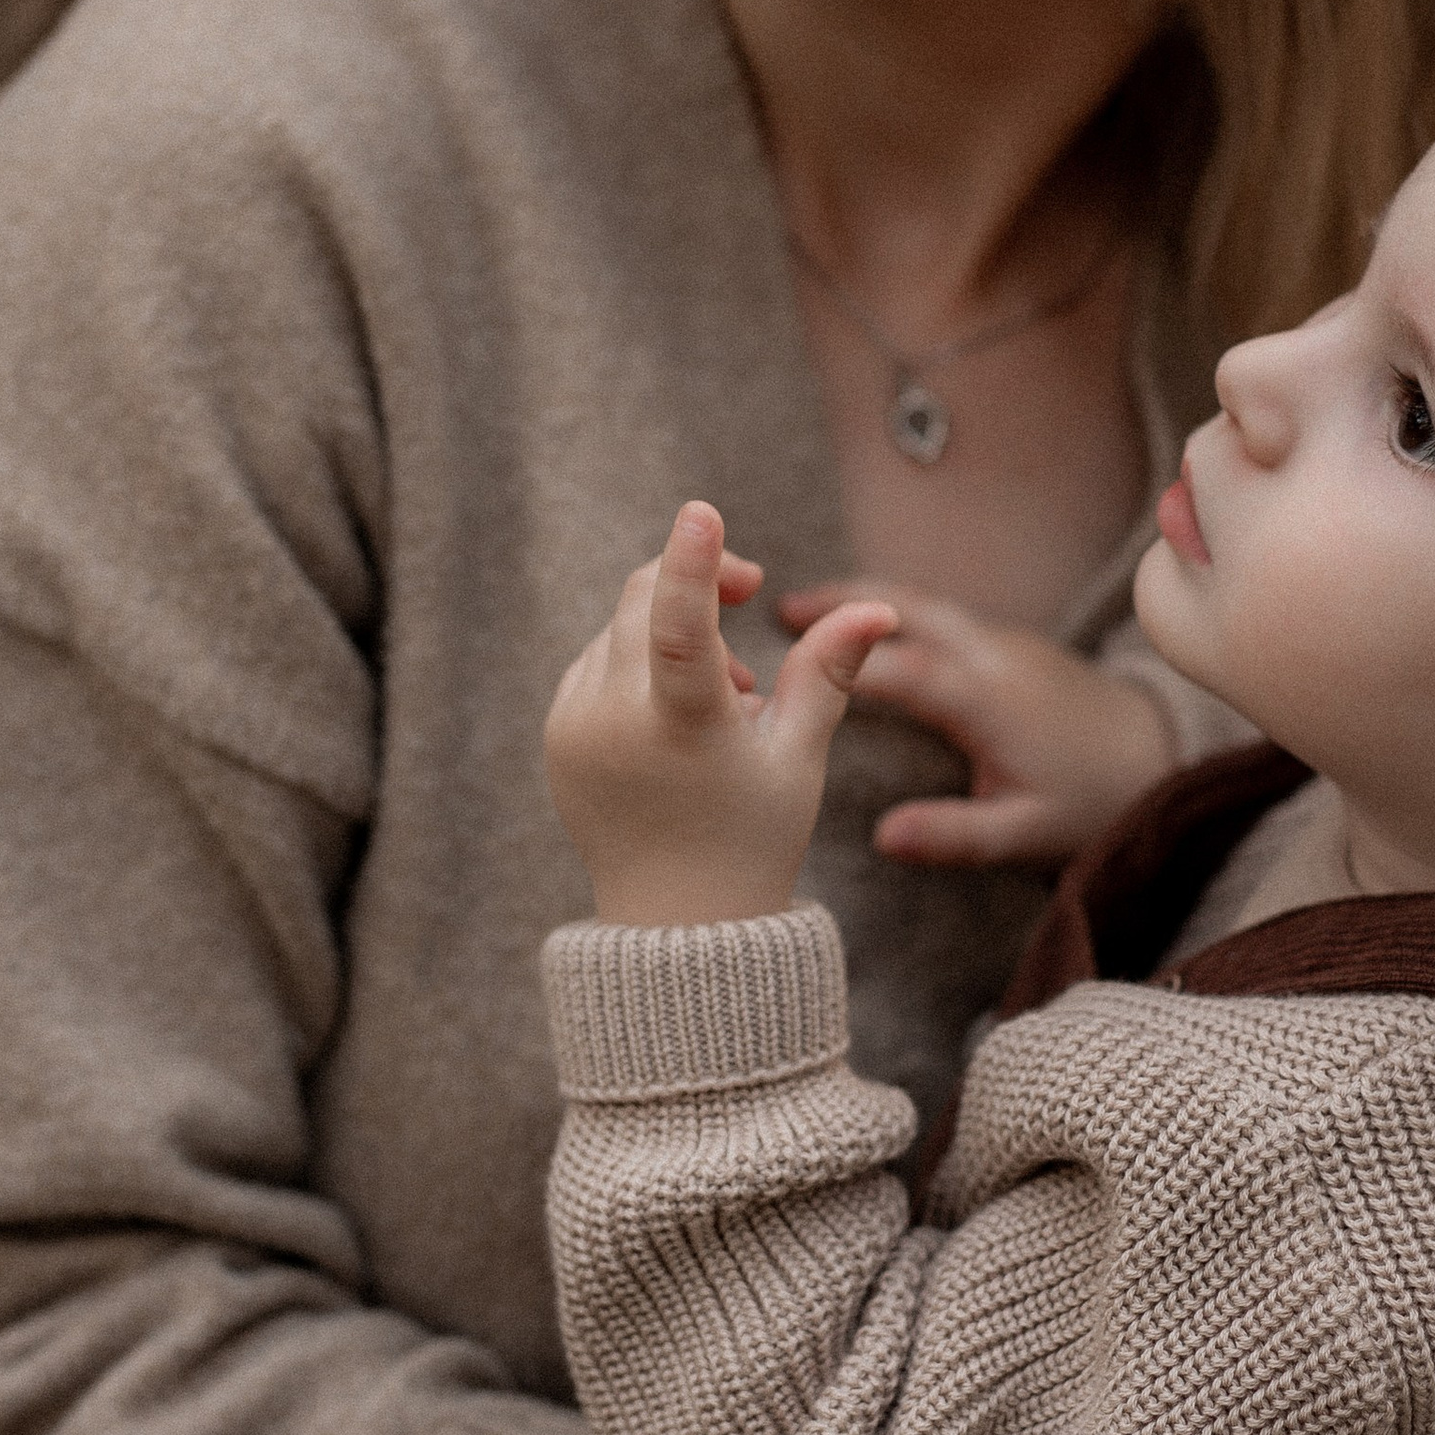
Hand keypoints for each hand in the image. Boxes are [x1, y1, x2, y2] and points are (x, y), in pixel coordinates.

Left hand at [547, 502, 893, 925]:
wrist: (677, 922)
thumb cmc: (753, 836)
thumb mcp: (798, 755)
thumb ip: (829, 672)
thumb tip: (879, 608)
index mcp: (680, 732)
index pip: (677, 630)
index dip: (691, 566)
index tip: (701, 512)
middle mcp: (613, 726)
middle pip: (643, 603)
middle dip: (697, 578)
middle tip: (751, 590)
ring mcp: (573, 729)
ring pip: (618, 626)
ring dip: (671, 627)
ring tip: (727, 696)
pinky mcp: (556, 734)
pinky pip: (595, 660)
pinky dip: (637, 659)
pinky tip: (680, 711)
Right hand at [778, 581, 1172, 866]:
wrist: (1162, 760)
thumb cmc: (1093, 802)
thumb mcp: (1025, 834)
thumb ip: (956, 835)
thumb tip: (884, 837)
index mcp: (988, 698)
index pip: (902, 669)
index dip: (843, 664)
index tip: (785, 666)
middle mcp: (993, 655)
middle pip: (909, 610)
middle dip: (844, 602)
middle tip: (779, 607)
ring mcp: (1004, 642)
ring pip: (926, 605)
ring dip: (867, 600)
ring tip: (805, 607)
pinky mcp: (1012, 645)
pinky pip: (943, 617)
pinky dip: (896, 614)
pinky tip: (867, 631)